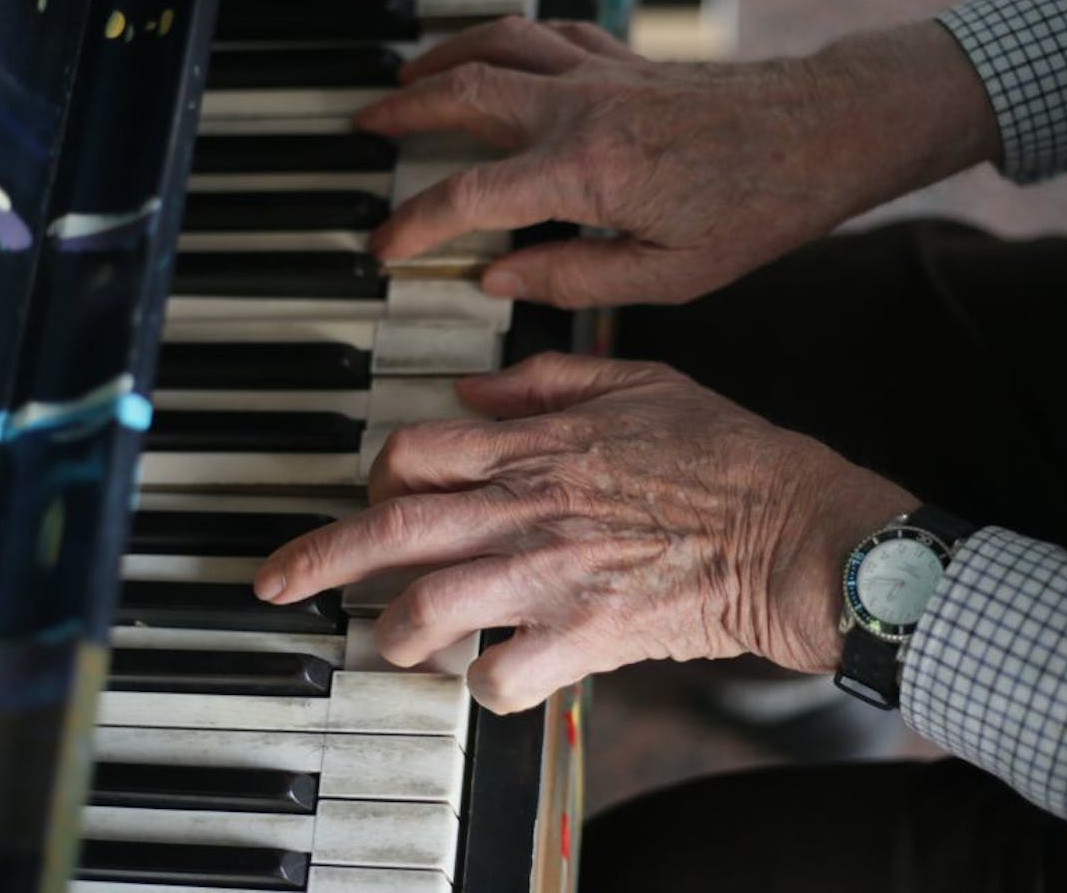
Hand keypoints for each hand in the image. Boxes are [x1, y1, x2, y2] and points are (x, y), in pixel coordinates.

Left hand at [254, 353, 916, 713]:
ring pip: (430, 607)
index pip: (415, 453)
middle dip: (318, 559)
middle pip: (393, 528)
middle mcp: (529, 508)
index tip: (367, 498)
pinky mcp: (587, 635)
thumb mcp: (639, 382)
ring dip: (394, 632)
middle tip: (274, 586)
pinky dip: (485, 686)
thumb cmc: (727, 454)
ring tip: (390, 644)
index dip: (374, 478)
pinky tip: (492, 679)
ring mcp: (553, 574)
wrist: (792, 527)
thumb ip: (547, 380)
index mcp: (537, 447)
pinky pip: (504, 674)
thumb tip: (473, 391)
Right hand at [355, 18, 999, 307]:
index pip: (471, 196)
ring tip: (405, 79)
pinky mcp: (626, 59)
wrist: (824, 132)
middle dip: (402, 112)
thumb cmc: (759, 207)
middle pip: (464, 93)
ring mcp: (603, 74)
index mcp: (587, 172)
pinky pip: (546, 32)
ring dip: (441, 58)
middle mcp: (583, 109)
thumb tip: (500, 278)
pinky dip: (503, 38)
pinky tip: (491, 53)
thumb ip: (575, 278)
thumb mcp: (671, 275)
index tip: (384, 246)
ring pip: (498, 46)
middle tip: (364, 129)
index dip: (415, 224)